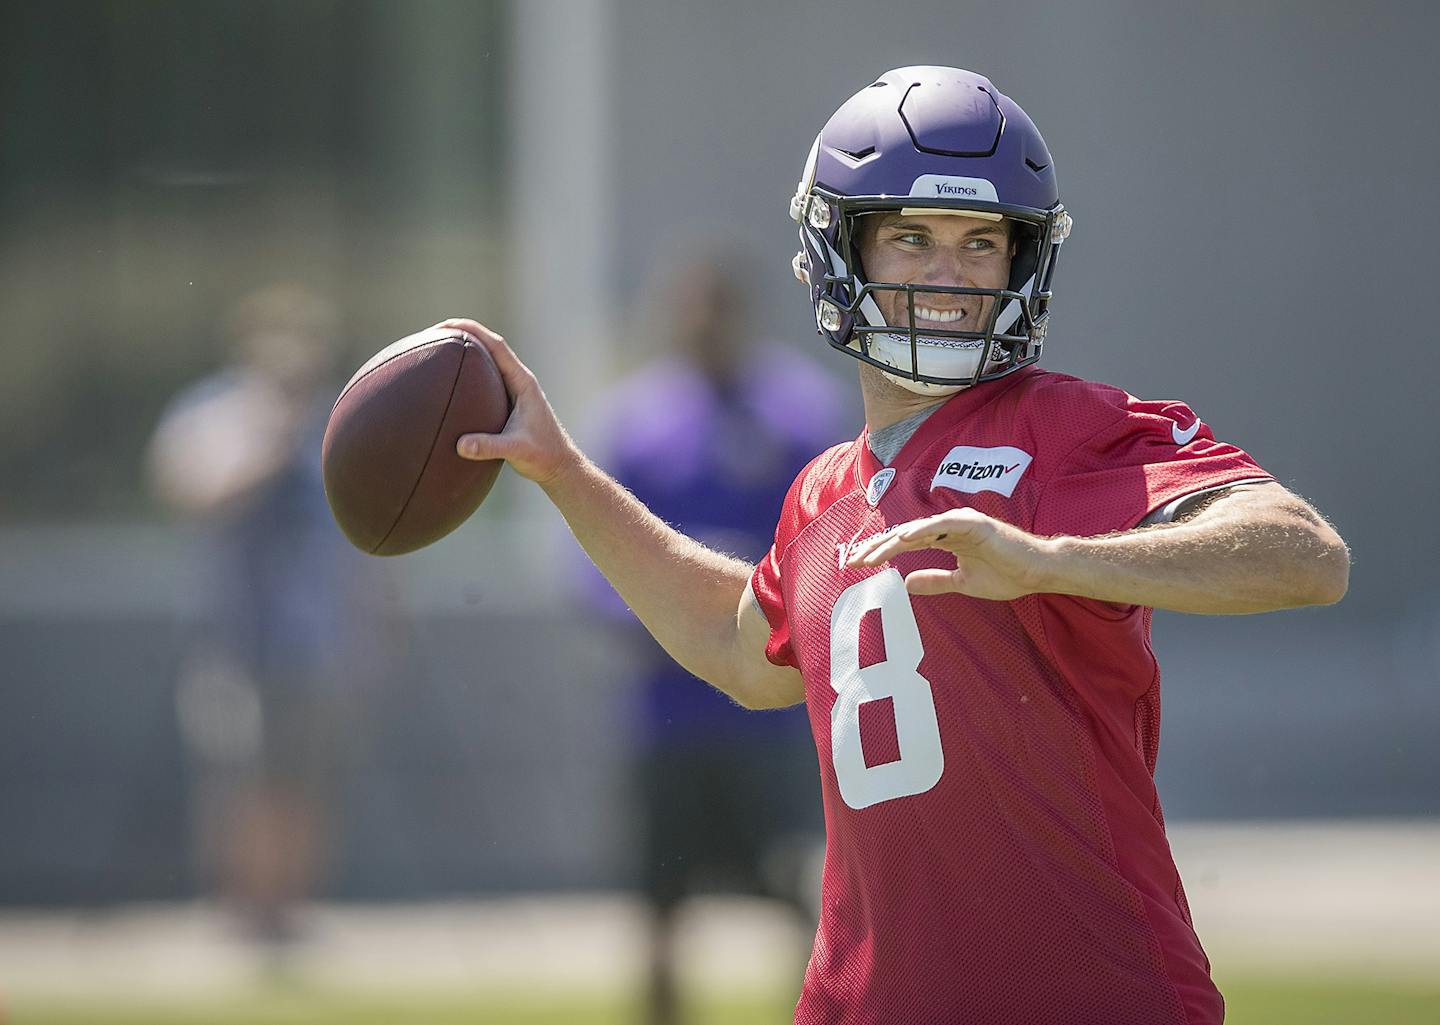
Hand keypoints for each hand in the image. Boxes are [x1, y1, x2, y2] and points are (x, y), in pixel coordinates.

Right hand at [440, 318, 579, 486]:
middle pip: (490, 346)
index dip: (472, 330)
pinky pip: (486, 379)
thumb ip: (489, 447)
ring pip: (488, 361)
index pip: (496, 346)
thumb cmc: (543, 457)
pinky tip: (451, 380)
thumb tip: (461, 445)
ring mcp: (515, 390)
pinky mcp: (510, 402)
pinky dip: (469, 373)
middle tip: (434, 333)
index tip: (446, 325)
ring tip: (438, 349)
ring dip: (466, 351)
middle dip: (464, 335)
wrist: (559, 466)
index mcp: (523, 382)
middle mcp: (519, 381)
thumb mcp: (516, 451)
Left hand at [845, 508, 1058, 599]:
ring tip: (871, 554)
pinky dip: (922, 530)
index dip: (883, 552)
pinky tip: (903, 539)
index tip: (860, 565)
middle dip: (879, 547)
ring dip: (892, 542)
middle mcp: (949, 526)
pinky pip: (942, 526)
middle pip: (906, 534)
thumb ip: (935, 581)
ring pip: (918, 529)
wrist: (1037, 572)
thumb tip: (907, 583)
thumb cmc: (1006, 575)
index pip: (907, 543)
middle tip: (854, 560)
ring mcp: (961, 522)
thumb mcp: (962, 583)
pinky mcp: (974, 523)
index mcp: (946, 538)